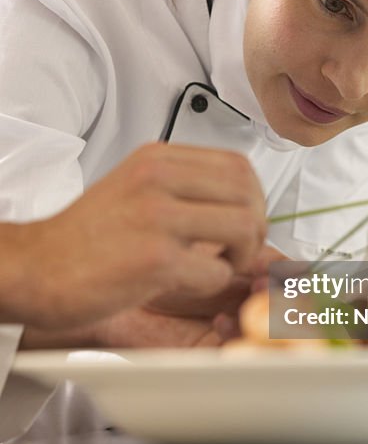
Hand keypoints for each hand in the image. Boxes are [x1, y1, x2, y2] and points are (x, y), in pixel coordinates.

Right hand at [7, 143, 266, 329]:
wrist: (33, 268)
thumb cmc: (85, 238)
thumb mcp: (135, 190)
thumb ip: (184, 190)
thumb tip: (242, 204)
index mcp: (157, 159)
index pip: (238, 165)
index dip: (254, 197)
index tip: (245, 220)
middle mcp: (158, 179)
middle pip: (249, 193)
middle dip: (257, 227)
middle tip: (240, 250)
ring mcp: (158, 217)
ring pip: (245, 227)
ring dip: (242, 255)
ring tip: (218, 266)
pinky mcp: (156, 259)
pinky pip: (217, 270)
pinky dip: (212, 283)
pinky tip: (187, 284)